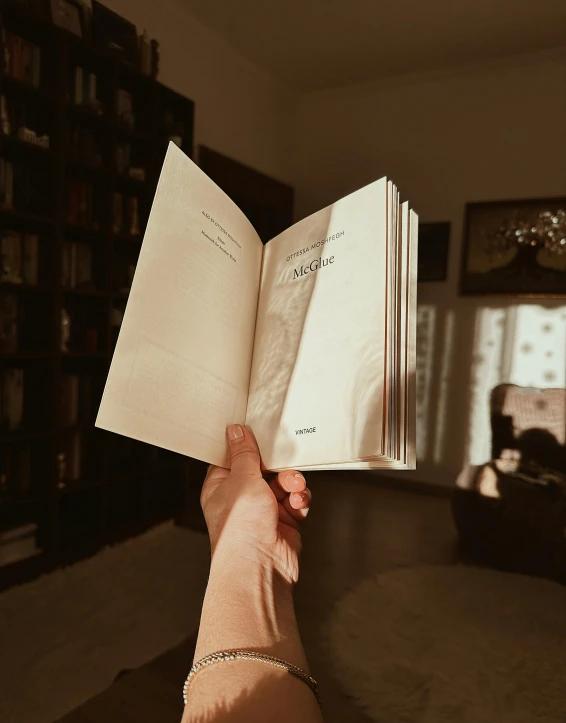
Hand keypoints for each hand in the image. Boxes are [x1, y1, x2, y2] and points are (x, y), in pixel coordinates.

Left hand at [201, 424, 311, 583]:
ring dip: (292, 482)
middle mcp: (241, 498)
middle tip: (284, 465)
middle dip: (278, 466)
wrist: (260, 569)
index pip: (233, 458)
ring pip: (283, 483)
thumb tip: (236, 431)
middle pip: (263, 469)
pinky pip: (296, 501)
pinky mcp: (284, 522)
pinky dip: (300, 499)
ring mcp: (263, 511)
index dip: (247, 446)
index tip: (260, 434)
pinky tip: (298, 503)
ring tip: (294, 488)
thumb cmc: (241, 530)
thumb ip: (244, 453)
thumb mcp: (241, 479)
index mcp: (221, 486)